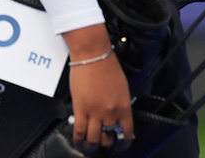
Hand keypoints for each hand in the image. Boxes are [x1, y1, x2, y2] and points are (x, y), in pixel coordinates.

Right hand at [64, 24, 132, 151]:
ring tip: (90, 147)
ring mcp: (95, 112)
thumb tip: (122, 119)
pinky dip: (78, 139)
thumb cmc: (109, 68)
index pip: (126, 132)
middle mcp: (111, 112)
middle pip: (109, 138)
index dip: (124, 144)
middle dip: (107, 145)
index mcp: (124, 106)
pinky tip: (78, 141)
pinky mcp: (80, 110)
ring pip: (93, 139)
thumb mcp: (123, 88)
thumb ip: (123, 105)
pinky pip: (79, 131)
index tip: (121, 146)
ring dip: (92, 146)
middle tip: (104, 145)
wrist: (94, 56)